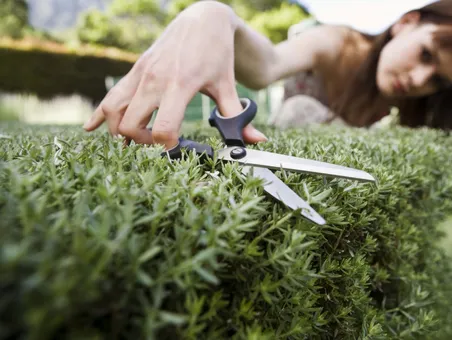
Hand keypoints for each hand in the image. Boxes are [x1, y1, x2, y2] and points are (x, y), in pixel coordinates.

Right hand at [82, 2, 267, 149]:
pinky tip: (91, 128)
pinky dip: (100, 114)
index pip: (164, 129)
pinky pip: (110, 95)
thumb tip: (255, 141)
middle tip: (158, 146)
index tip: (178, 152)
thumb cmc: (217, 54)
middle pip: (131, 125)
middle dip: (142, 144)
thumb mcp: (228, 86)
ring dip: (119, 132)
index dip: (168, 148)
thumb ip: (237, 117)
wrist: (203, 20)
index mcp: (180, 86)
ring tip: (133, 143)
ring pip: (113, 111)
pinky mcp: (135, 70)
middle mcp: (155, 80)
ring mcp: (141, 74)